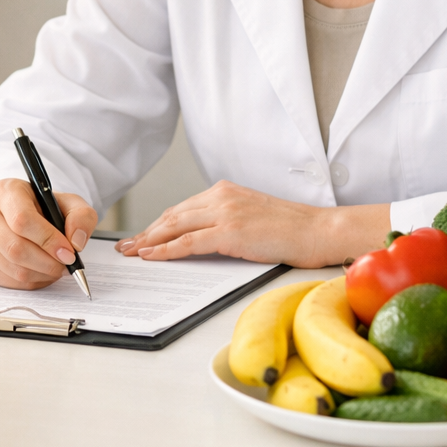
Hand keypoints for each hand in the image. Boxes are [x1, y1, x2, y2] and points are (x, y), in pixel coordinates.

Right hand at [0, 178, 97, 289]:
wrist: (25, 215)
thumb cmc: (44, 207)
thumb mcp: (69, 203)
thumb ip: (81, 217)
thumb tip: (76, 242)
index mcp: (6, 191)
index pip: (22, 219)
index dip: (48, 240)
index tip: (68, 252)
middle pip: (15, 248)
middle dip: (47, 262)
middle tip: (66, 265)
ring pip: (12, 268)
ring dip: (42, 274)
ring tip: (57, 267)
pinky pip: (7, 281)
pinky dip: (31, 282)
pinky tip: (42, 272)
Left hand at [115, 180, 390, 266]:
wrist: (319, 230)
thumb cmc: (291, 229)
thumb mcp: (252, 216)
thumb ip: (226, 220)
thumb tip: (201, 238)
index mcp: (225, 190)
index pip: (182, 208)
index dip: (159, 224)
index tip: (142, 235)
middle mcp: (221, 196)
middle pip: (173, 216)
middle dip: (147, 232)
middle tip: (127, 246)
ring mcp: (225, 212)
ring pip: (175, 227)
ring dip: (150, 241)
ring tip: (132, 253)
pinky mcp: (230, 231)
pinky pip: (189, 242)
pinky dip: (166, 250)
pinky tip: (151, 256)